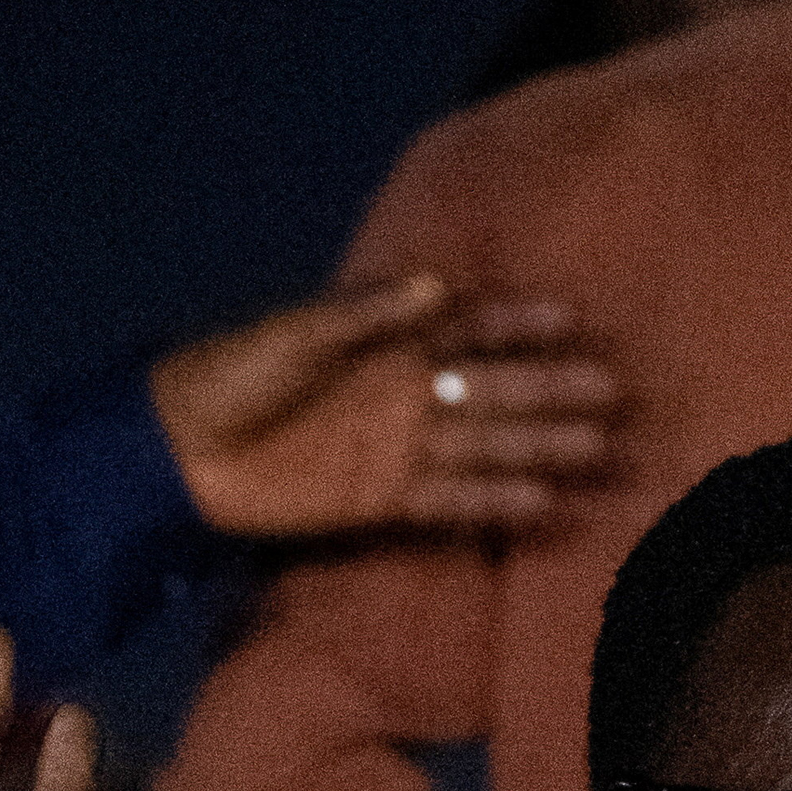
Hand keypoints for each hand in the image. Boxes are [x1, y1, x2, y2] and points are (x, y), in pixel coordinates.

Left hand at [147, 271, 619, 536]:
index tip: (570, 321)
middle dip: (550, 389)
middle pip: (491, 390)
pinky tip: (541, 503)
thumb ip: (367, 313)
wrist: (180, 450)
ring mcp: (399, 448)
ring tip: (595, 448)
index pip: (467, 328)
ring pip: (485, 445)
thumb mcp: (294, 333)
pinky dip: (494, 502)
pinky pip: (451, 502)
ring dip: (538, 447)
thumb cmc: (230, 374)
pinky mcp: (383, 500)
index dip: (516, 324)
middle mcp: (404, 393)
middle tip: (612, 393)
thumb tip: (438, 287)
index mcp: (386, 342)